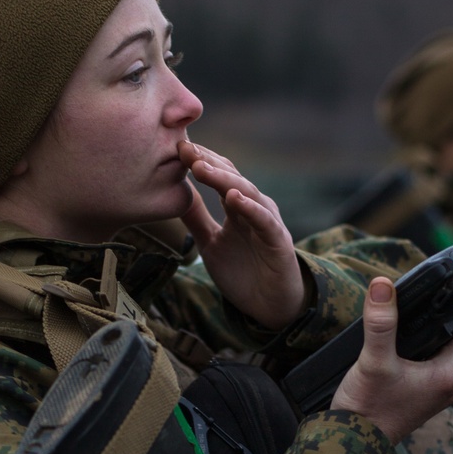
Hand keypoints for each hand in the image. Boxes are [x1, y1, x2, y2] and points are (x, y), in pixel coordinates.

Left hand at [178, 141, 305, 329]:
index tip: (175, 147)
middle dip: (207, 162)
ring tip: (201, 168)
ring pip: (247, 193)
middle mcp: (254, 208)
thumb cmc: (243, 272)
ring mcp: (268, 222)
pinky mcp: (278, 241)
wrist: (270, 306)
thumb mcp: (210, 243)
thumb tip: (174, 194)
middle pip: (231, 177)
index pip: (218, 175)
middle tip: (184, 149)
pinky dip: (251, 208)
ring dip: (224, 179)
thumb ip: (196, 218)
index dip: (198, 160)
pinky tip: (234, 198)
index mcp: (238, 207)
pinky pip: (265, 221)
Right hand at [330, 279, 452, 445]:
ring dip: (436, 335)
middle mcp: (448, 387)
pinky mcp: (420, 399)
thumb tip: (382, 285)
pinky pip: (432, 368)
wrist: (353, 445)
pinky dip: (425, 351)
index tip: (452, 289)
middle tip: (433, 297)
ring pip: (445, 355)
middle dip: (448, 319)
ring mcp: (435, 395)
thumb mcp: (374, 360)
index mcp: (447, 376)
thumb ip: (380, 322)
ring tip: (419, 314)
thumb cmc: (368, 409)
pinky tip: (405, 343)